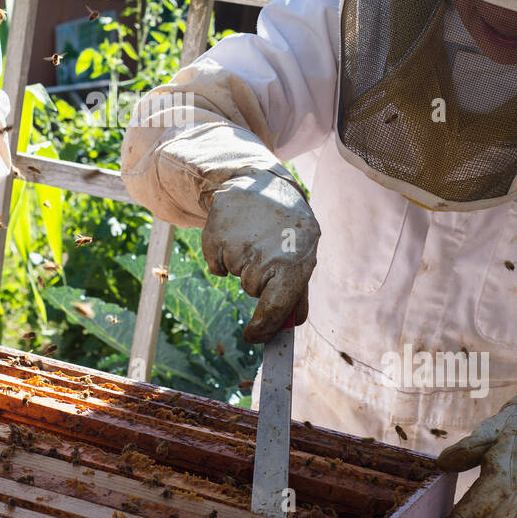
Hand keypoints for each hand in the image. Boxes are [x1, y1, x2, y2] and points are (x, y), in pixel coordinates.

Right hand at [200, 167, 319, 342]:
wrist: (256, 181)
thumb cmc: (286, 224)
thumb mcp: (302, 250)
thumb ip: (297, 291)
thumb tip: (291, 325)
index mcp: (295, 259)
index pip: (277, 305)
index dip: (264, 326)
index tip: (253, 337)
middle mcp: (266, 252)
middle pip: (252, 289)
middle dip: (256, 278)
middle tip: (265, 250)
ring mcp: (238, 243)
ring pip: (234, 274)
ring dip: (241, 263)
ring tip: (253, 235)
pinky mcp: (214, 235)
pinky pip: (216, 265)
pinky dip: (222, 256)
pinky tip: (235, 234)